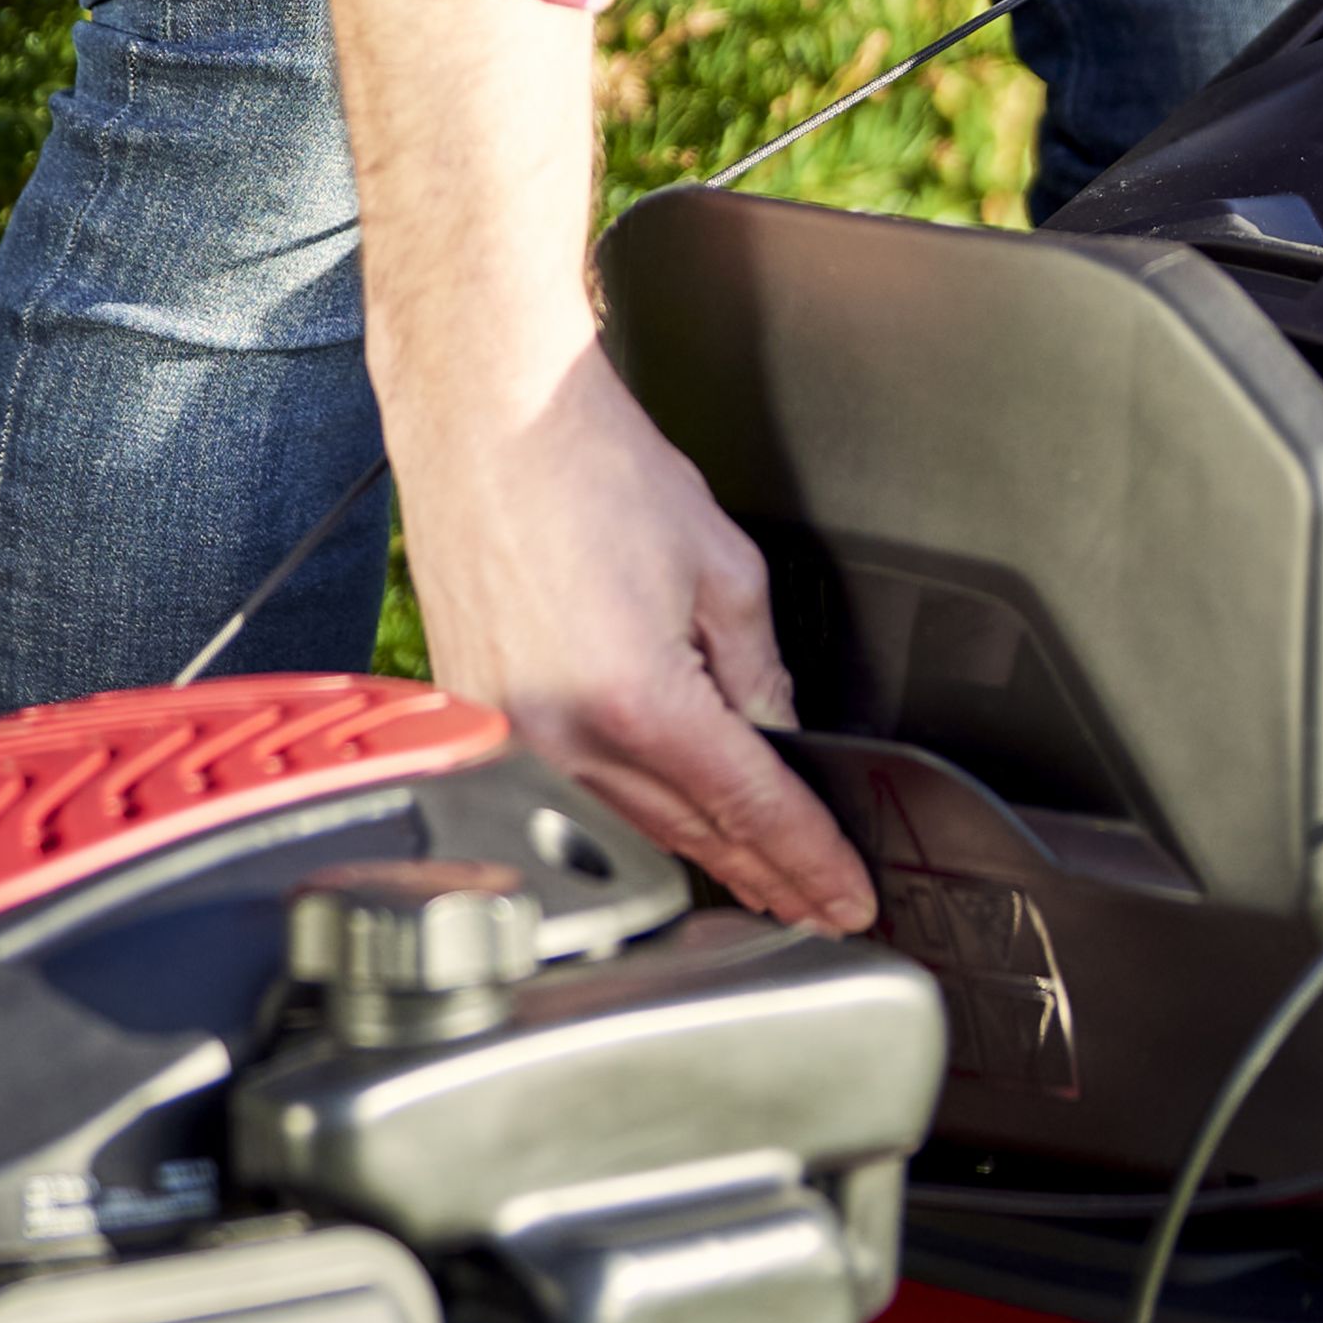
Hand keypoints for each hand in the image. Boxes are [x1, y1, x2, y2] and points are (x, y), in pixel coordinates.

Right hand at [391, 341, 878, 934]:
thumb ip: (758, 671)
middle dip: (764, 873)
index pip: (751, 807)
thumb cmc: (589, 467)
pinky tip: (663, 826)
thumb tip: (779, 736)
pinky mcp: (476, 722)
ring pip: (627, 826)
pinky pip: (568, 793)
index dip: (810, 859)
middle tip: (815, 904)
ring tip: (756, 880)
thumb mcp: (720, 568)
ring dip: (700, 856)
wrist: (488, 418)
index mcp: (638, 700)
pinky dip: (626, 818)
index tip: (846, 897)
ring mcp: (509, 737)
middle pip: (690, 834)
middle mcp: (563, 736)